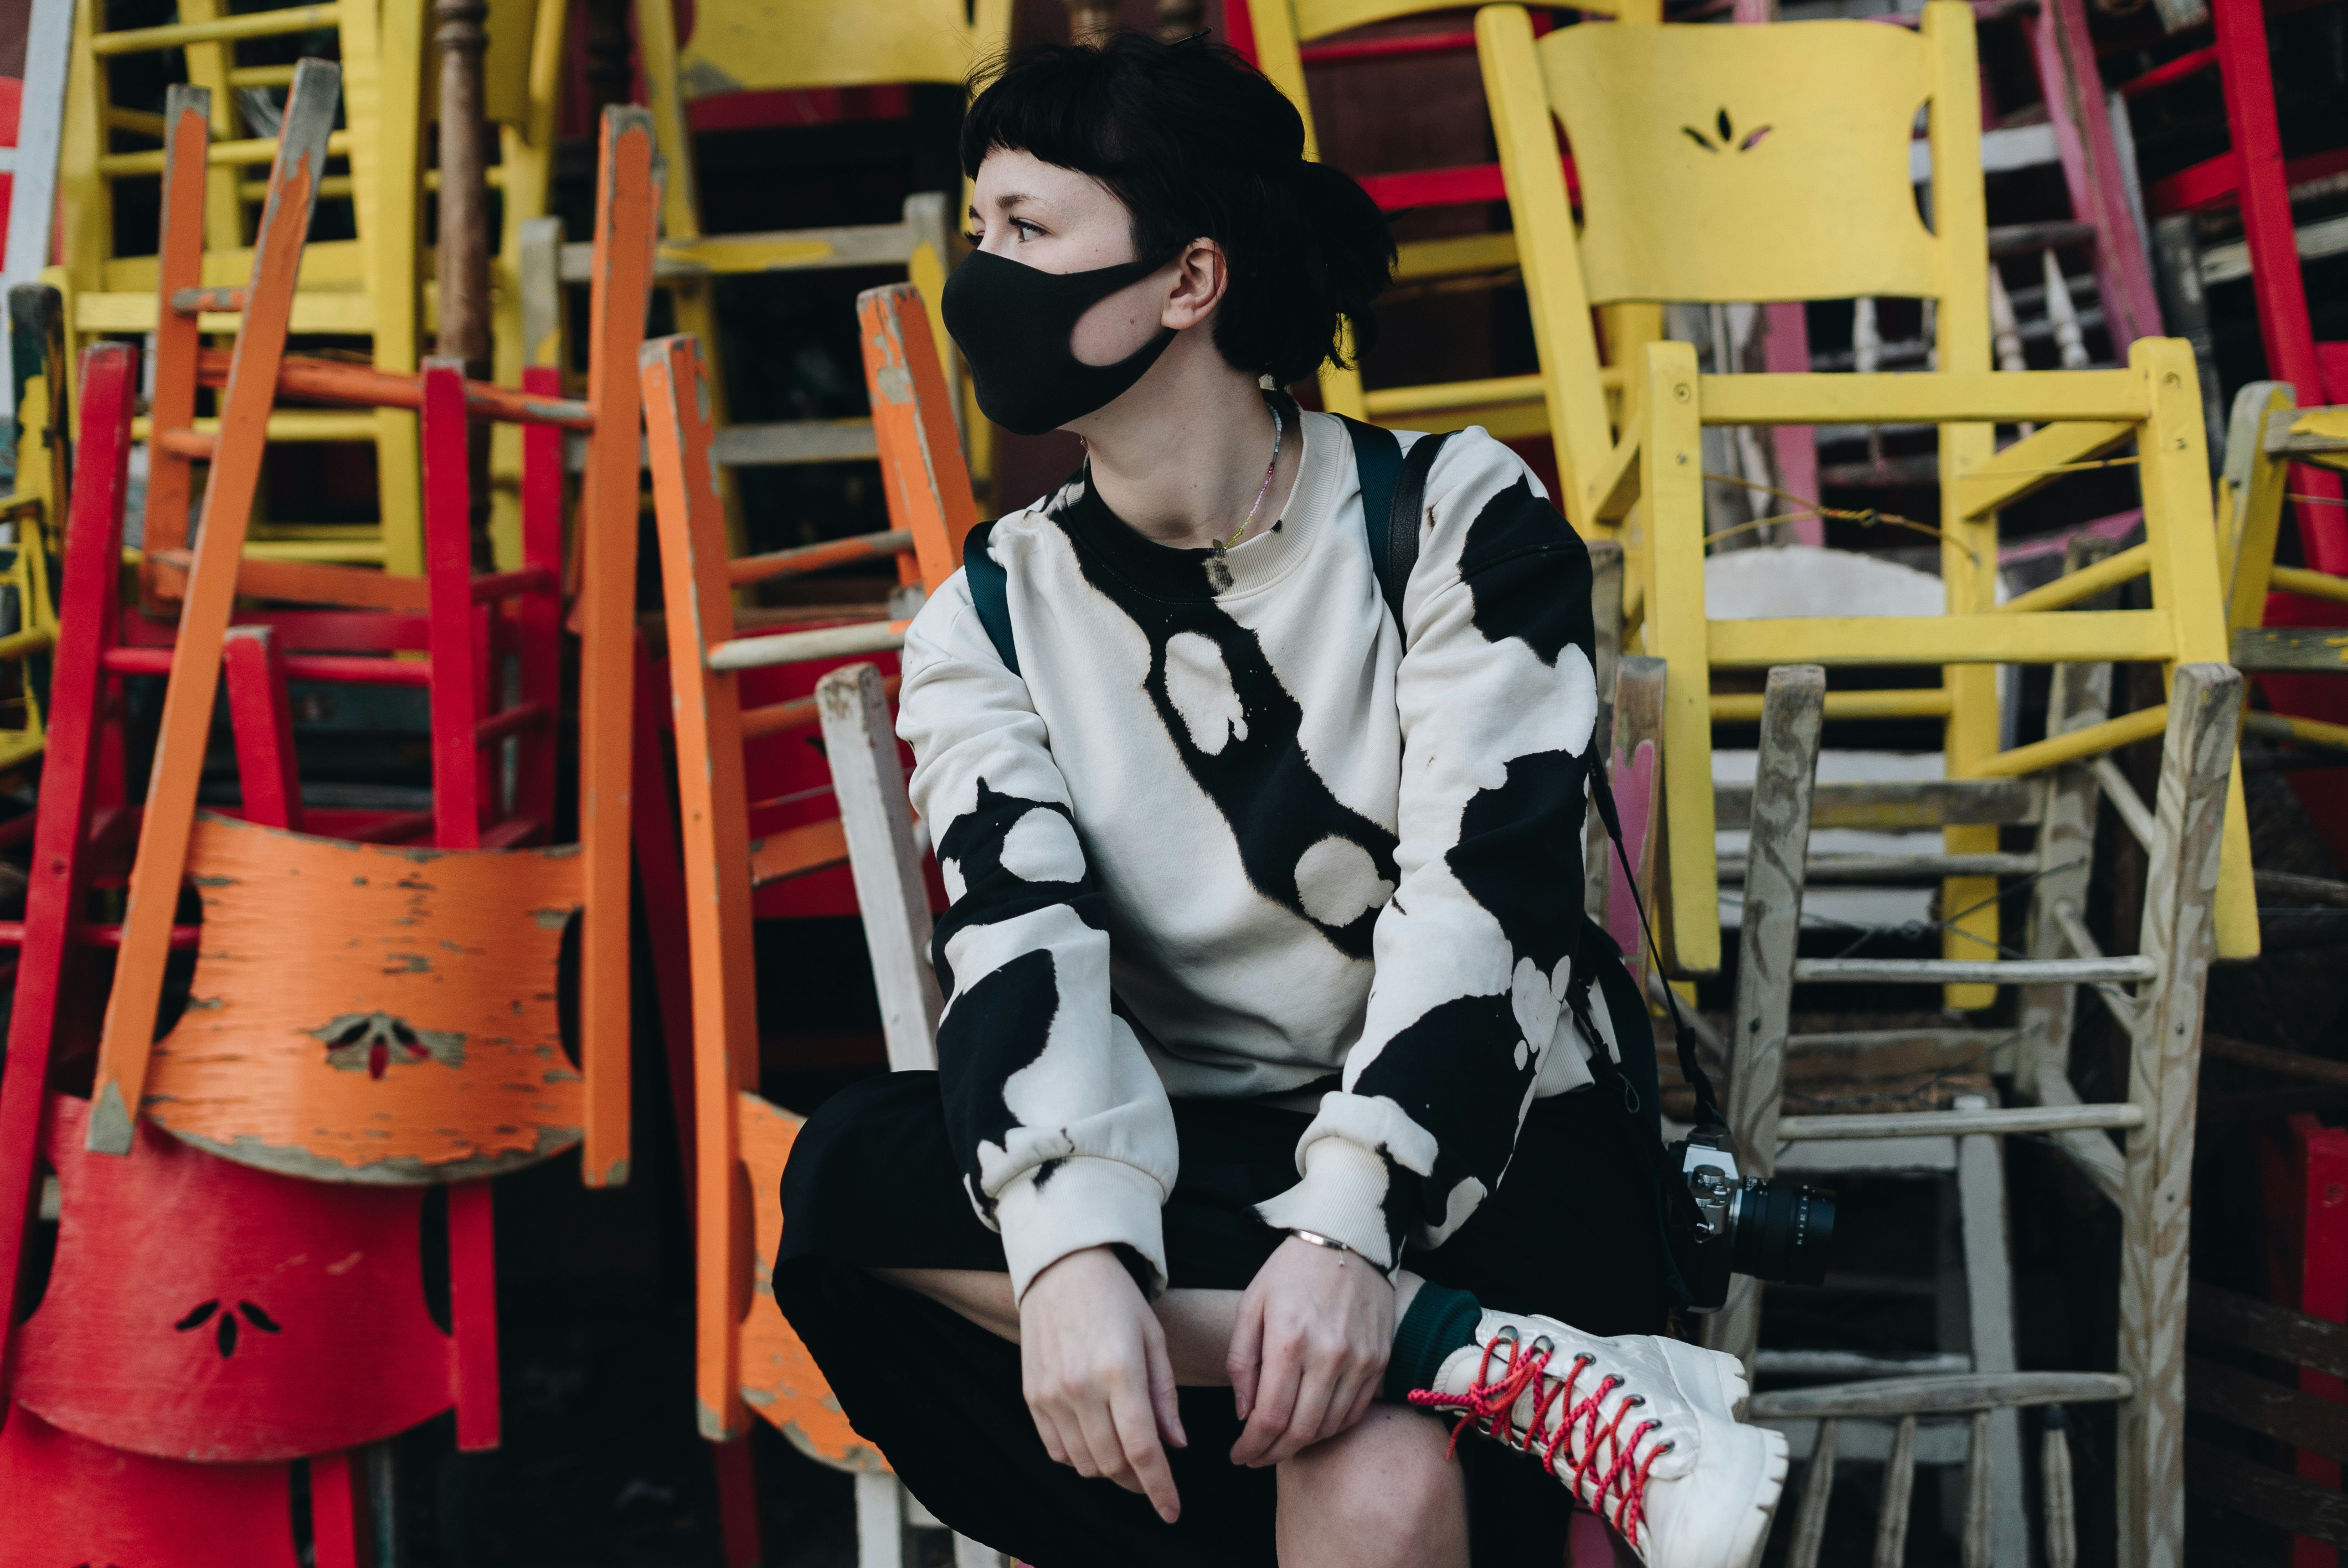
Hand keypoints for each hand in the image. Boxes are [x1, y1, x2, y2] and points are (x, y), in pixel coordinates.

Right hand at [1019, 1246, 1187, 1521]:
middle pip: (1113, 1464)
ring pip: (1084, 1463)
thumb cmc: (1117, 1300)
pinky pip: (1056, 1450)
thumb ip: (1164, 1396)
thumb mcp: (1153, 1339)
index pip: (1143, 1449)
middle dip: (1138, 1482)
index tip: (1172, 1511)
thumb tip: (1175, 1445)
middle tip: (1154, 1475)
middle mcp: (1081, 1387)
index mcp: (1120, 1371)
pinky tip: (1096, 1438)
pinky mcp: (1032, 1396)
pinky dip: (1080, 1456)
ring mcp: (1051, 1394)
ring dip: (1110, 1470)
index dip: (1160, 1488)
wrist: (1061, 1268)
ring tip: (1126, 1451)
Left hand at [1227, 1235, 1394, 1467]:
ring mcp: (1359, 1360)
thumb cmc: (1292, 1270)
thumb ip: (1242, 1360)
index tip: (1238, 1455)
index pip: (1270, 1416)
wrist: (1349, 1239)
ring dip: (1301, 1444)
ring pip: (1329, 1427)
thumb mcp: (1252, 1304)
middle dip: (1272, 1453)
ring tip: (1280, 1443)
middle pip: (1300, 1431)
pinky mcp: (1379, 1361)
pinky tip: (1311, 1425)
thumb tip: (1243, 1413)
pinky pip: (1354, 1412)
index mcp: (1289, 1339)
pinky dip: (1330, 1428)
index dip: (1252, 1445)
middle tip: (1256, 1458)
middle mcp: (1328, 1354)